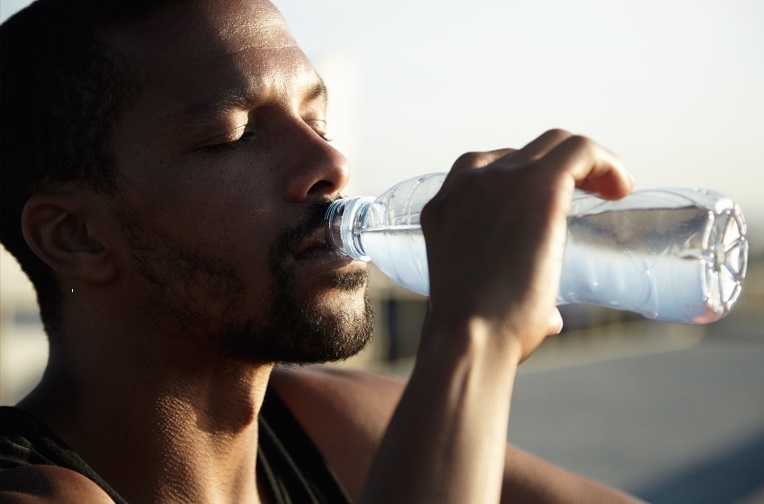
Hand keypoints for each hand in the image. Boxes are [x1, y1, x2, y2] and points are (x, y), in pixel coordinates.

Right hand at [420, 129, 633, 362]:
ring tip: (610, 190)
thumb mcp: (478, 296)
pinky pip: (580, 151)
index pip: (488, 170)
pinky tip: (622, 188)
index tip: (549, 203)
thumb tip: (550, 318)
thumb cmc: (474, 332)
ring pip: (554, 145)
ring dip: (585, 163)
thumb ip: (512, 296)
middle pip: (524, 153)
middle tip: (587, 197)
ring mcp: (501, 179)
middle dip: (557, 170)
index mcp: (446, 205)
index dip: (524, 180)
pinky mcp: (538, 185)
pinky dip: (606, 162)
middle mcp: (468, 182)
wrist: (469, 335)